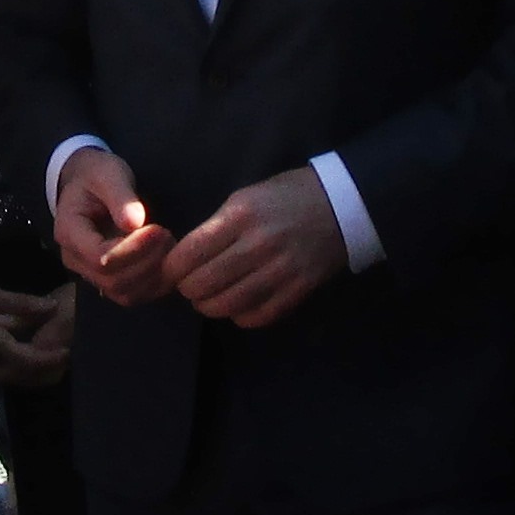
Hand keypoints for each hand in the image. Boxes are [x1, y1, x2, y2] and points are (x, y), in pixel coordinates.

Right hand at [0, 282, 72, 387]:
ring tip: (57, 359)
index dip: (49, 358)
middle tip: (68, 356)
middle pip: (25, 375)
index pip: (26, 359)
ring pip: (18, 378)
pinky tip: (37, 359)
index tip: (67, 350)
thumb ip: (22, 304)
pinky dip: (27, 370)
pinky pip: (10, 374)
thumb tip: (51, 307)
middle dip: (49, 369)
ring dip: (39, 372)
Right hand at [53, 149, 179, 305]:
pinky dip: (154, 284)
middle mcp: (75, 259)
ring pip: (123, 293)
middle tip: (168, 236)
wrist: (85, 184)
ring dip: (153, 276)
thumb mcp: (107, 174)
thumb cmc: (96, 176)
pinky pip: (132, 295)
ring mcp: (90, 273)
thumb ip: (120, 196)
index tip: (158, 230)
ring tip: (168, 246)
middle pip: (112, 280)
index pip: (99, 257)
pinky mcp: (108, 279)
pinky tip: (167, 261)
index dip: (132, 250)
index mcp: (69, 232)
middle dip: (147, 262)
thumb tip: (135, 222)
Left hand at [161, 166, 349, 327]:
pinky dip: (240, 316)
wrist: (343, 204)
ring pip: (226, 305)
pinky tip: (239, 305)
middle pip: (202, 285)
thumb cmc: (285, 197)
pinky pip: (257, 316)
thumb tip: (183, 258)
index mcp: (239, 217)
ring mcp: (280, 270)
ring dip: (210, 306)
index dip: (171, 269)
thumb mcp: (244, 199)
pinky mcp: (299, 290)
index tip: (172, 270)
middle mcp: (258, 245)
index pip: (187, 255)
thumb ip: (215, 228)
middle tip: (191, 285)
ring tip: (210, 298)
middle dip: (188, 289)